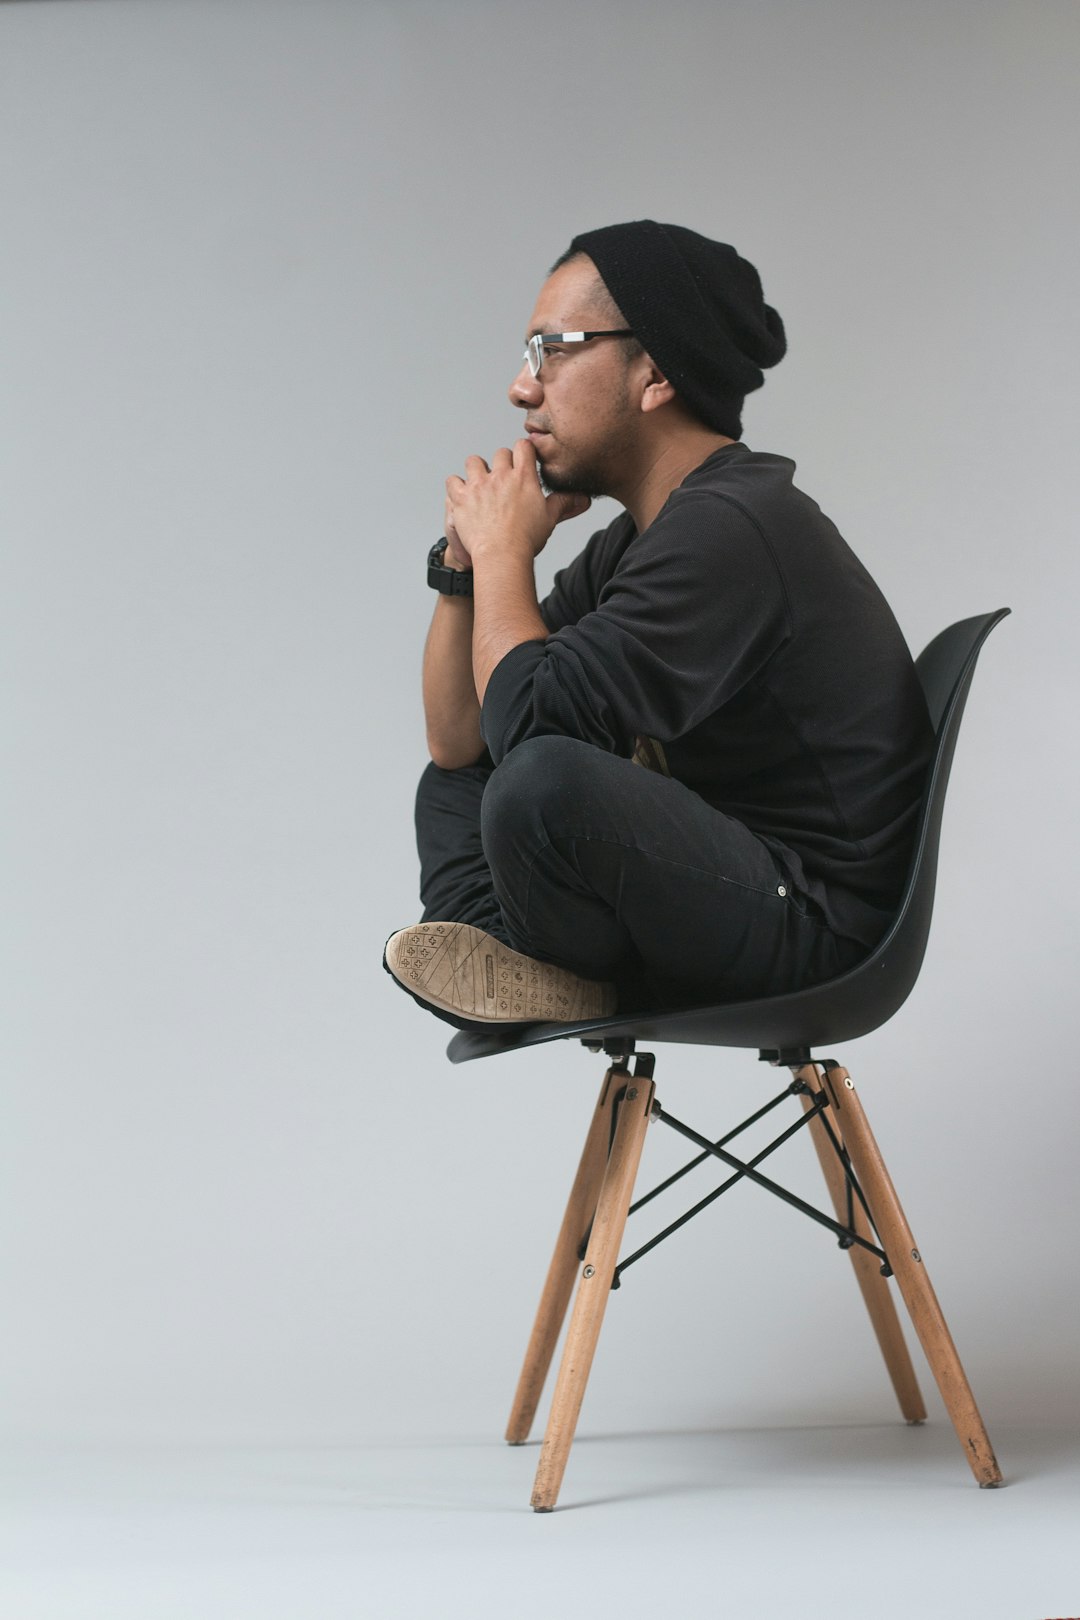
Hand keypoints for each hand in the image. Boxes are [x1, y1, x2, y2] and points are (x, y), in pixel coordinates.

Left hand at [445, 440, 589, 562]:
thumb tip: (584, 499)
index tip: (523, 460)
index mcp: (523, 476)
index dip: (523, 452)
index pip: (523, 446)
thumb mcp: (550, 518)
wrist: (502, 555)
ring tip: (481, 485)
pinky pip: (453, 481)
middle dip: (502, 463)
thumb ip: (565, 503)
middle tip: (504, 481)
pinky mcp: (461, 497)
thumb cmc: (526, 539)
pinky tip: (462, 496)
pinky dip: (456, 487)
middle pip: (500, 453)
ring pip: (474, 461)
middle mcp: (500, 476)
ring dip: (477, 470)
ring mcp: (478, 485)